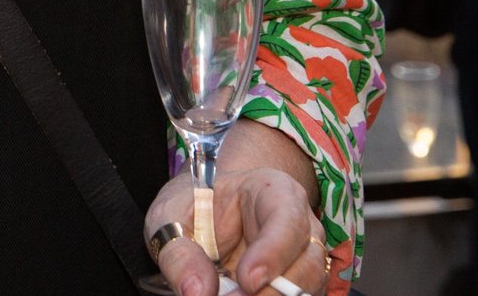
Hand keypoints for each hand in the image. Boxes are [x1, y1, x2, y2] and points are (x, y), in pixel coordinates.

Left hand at [145, 150, 327, 295]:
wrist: (205, 215)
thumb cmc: (193, 206)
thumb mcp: (171, 217)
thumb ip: (180, 252)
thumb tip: (197, 291)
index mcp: (271, 191)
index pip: (287, 218)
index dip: (272, 251)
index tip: (247, 280)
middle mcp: (298, 225)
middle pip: (306, 263)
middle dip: (272, 291)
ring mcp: (302, 258)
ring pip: (306, 289)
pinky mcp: (297, 285)